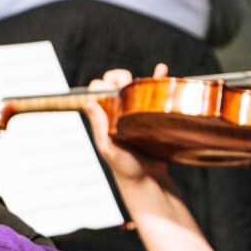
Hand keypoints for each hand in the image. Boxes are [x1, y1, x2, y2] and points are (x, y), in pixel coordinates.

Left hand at [84, 63, 169, 185]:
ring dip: (137, 77)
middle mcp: (119, 112)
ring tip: (141, 78)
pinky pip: (156, 93)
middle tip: (124, 83)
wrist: (149, 180)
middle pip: (116, 83)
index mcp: (105, 117)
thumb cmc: (125, 167)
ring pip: (135, 85)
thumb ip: (100, 127)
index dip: (102, 85)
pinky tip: (161, 69)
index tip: (109, 89)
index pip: (98, 92)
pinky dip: (158, 78)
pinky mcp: (153, 115)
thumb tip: (89, 104)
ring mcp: (137, 112)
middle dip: (118, 77)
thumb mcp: (109, 148)